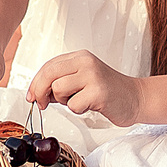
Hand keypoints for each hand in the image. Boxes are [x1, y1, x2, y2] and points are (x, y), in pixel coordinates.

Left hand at [24, 51, 143, 125]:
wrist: (135, 97)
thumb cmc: (107, 91)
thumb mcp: (82, 79)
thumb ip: (61, 82)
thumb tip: (36, 93)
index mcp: (80, 56)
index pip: (48, 66)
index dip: (35, 83)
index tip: (31, 96)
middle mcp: (85, 62)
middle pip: (49, 74)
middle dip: (39, 91)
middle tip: (42, 104)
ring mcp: (93, 75)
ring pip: (58, 89)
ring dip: (63, 102)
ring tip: (78, 101)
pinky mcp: (98, 92)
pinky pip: (73, 105)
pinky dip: (78, 110)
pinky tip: (90, 106)